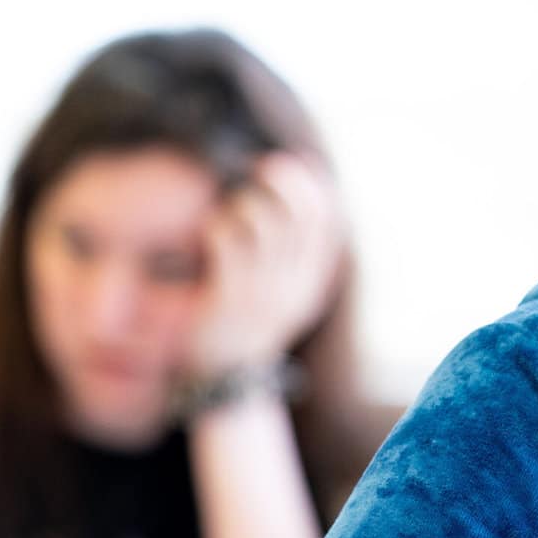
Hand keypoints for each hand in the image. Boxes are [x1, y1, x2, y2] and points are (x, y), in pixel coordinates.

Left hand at [185, 153, 345, 377]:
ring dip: (244, 204)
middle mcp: (293, 286)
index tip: (293, 163)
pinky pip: (226, 244)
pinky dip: (218, 226)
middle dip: (281, 181)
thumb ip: (293, 250)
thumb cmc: (250, 318)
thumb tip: (294, 192)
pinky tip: (211, 229)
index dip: (311, 186)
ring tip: (231, 209)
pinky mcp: (229, 299)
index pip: (325, 222)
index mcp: (311, 280)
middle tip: (260, 166)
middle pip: (297, 217)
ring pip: (261, 226)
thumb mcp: (285, 288)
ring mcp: (262, 293)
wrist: (229, 375)